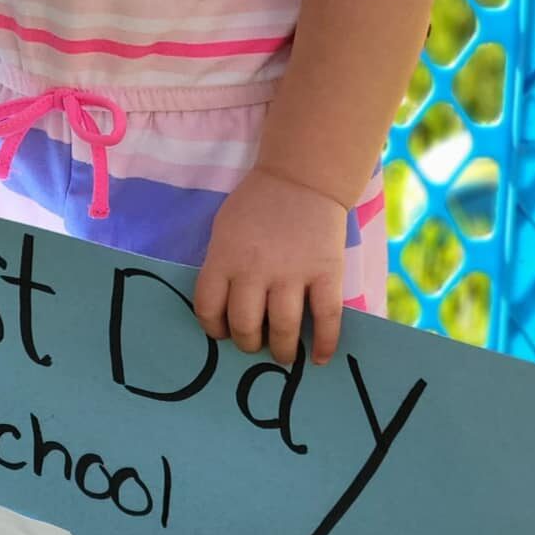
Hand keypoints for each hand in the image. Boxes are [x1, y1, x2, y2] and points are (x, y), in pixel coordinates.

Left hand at [193, 166, 348, 366]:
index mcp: (225, 256)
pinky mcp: (326, 273)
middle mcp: (255, 269)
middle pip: (244, 325)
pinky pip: (326, 319)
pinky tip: (319, 358)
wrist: (302, 177)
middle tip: (256, 344)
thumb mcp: (224, 228)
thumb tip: (222, 308)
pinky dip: (324, 345)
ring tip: (285, 354)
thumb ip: (222, 265)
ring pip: (283, 329)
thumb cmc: (258, 203)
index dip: (214, 329)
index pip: (208, 307)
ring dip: (283, 350)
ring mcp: (292, 272)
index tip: (223, 333)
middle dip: (248, 344)